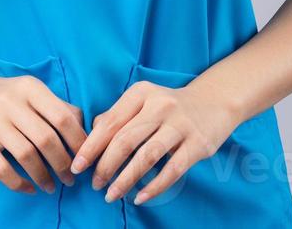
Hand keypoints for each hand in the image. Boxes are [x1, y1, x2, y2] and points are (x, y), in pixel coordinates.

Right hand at [0, 71, 87, 194]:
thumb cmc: (3, 95)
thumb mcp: (30, 91)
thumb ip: (57, 107)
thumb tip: (86, 130)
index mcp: (29, 88)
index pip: (63, 117)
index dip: (78, 142)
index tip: (84, 160)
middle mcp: (10, 102)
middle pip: (46, 139)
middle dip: (63, 164)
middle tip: (70, 179)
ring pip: (25, 155)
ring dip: (43, 176)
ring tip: (51, 186)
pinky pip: (1, 168)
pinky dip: (18, 183)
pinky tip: (28, 188)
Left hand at [71, 77, 239, 205]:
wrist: (214, 101)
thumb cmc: (169, 106)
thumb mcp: (142, 101)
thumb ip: (117, 115)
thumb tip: (91, 136)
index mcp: (140, 94)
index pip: (109, 123)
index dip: (91, 147)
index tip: (77, 167)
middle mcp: (159, 106)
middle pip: (124, 140)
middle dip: (105, 166)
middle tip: (95, 185)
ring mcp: (180, 124)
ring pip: (146, 156)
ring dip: (125, 179)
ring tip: (112, 195)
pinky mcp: (198, 143)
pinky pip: (172, 170)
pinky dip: (154, 187)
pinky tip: (140, 198)